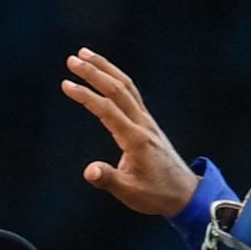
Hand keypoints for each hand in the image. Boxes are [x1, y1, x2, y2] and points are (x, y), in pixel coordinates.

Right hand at [60, 47, 198, 216]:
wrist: (184, 193)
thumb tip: (89, 171)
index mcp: (135, 139)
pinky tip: (105, 74)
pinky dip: (116, 79)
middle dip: (94, 72)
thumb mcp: (129, 192)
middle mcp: (142, 124)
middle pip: (118, 89)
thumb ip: (108, 179)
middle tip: (71, 59)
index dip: (85, 95)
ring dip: (106, 68)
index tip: (66, 84)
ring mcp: (146, 121)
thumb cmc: (155, 194)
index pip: (107, 110)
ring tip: (85, 55)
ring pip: (126, 87)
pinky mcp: (147, 123)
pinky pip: (131, 94)